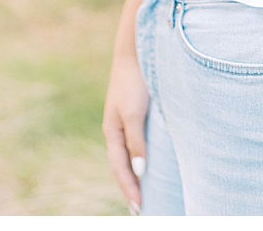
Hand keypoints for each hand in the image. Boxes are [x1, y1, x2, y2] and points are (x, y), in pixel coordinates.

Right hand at [103, 51, 148, 213]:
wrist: (136, 52)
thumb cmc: (134, 82)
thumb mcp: (134, 113)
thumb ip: (136, 142)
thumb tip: (140, 172)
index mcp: (112, 131)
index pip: (119, 168)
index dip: (129, 189)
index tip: (140, 209)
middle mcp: (117, 129)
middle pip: (122, 166)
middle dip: (130, 188)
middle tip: (140, 211)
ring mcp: (126, 122)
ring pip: (129, 157)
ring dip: (135, 176)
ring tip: (145, 195)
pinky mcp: (137, 115)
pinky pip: (137, 145)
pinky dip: (141, 161)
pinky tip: (150, 166)